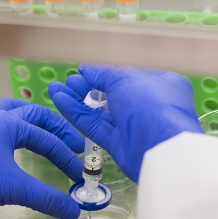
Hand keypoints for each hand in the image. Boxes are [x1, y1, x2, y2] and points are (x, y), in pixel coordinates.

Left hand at [0, 99, 83, 218]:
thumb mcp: (11, 189)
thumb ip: (45, 198)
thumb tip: (70, 208)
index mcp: (8, 123)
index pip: (47, 138)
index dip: (66, 157)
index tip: (76, 175)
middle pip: (34, 115)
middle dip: (56, 128)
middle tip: (72, 142)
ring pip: (14, 116)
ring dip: (34, 124)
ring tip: (48, 133)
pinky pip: (1, 128)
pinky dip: (16, 133)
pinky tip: (17, 147)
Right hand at [48, 64, 202, 181]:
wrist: (159, 148)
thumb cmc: (150, 104)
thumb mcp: (125, 79)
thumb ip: (104, 74)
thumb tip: (87, 69)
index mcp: (161, 84)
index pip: (130, 76)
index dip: (107, 72)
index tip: (86, 70)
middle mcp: (148, 105)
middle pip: (114, 94)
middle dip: (89, 86)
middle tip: (69, 80)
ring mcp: (134, 126)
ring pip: (102, 111)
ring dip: (79, 100)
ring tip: (57, 89)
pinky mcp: (120, 144)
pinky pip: (96, 126)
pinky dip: (78, 114)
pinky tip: (60, 101)